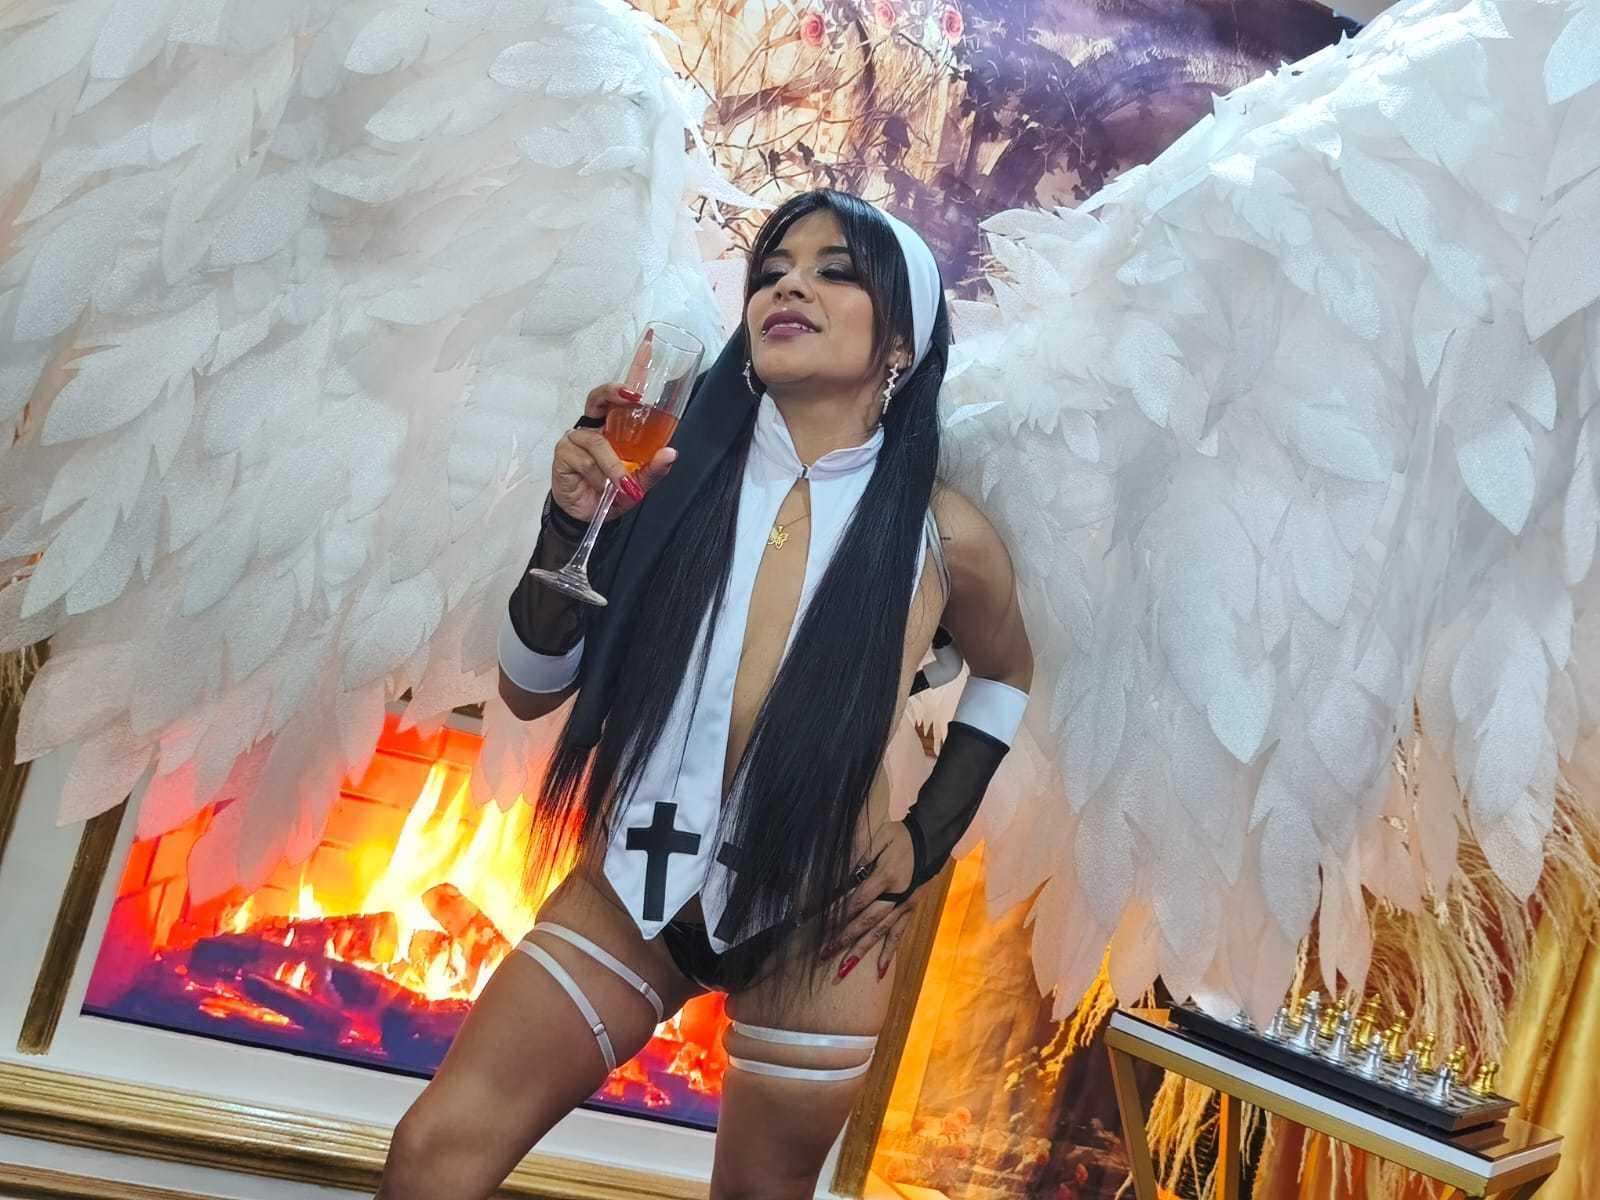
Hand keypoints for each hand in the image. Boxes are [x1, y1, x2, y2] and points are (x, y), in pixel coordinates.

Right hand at [550, 383, 675, 521]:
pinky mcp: (563, 454)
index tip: (637, 391)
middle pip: (596, 399)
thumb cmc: (612, 491)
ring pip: (598, 443)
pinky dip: (599, 477)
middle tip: (633, 398)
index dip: (620, 389)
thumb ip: (653, 467)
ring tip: (624, 486)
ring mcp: (574, 439)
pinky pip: (586, 461)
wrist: (590, 515)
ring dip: (614, 467)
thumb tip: (669, 454)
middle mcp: (591, 428)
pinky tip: (603, 488)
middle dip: (612, 393)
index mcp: (609, 428)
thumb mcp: (639, 481)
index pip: (612, 399)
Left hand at [825, 821, 917, 984]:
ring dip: (861, 951)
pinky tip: (879, 971)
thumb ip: (858, 855)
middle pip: (868, 921)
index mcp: (887, 875)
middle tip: (824, 954)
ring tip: (843, 969)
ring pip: (881, 933)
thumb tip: (839, 877)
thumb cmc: (899, 836)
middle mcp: (897, 895)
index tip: (822, 926)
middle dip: (845, 939)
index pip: (858, 899)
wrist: (930, 839)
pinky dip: (888, 953)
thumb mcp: (877, 837)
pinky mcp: (910, 910)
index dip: (840, 913)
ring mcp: (905, 905)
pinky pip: (898, 935)